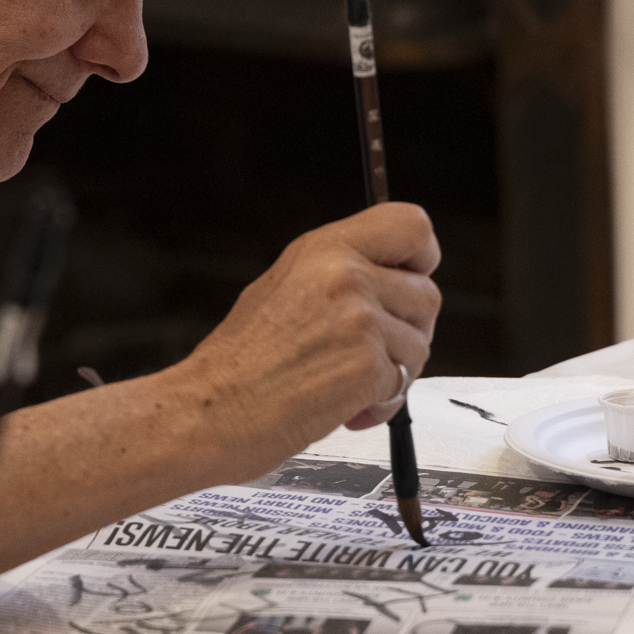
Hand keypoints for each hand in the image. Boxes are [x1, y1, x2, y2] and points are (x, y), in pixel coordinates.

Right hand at [183, 203, 439, 465]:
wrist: (207, 410)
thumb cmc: (237, 364)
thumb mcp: (282, 288)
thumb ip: (338, 276)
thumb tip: (390, 284)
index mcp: (322, 249)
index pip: (410, 224)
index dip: (422, 257)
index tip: (411, 281)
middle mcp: (343, 275)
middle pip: (427, 294)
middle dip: (408, 332)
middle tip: (372, 354)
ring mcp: (357, 320)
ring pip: (420, 344)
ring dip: (395, 374)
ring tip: (345, 385)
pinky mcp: (365, 367)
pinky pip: (404, 386)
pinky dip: (381, 406)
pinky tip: (343, 409)